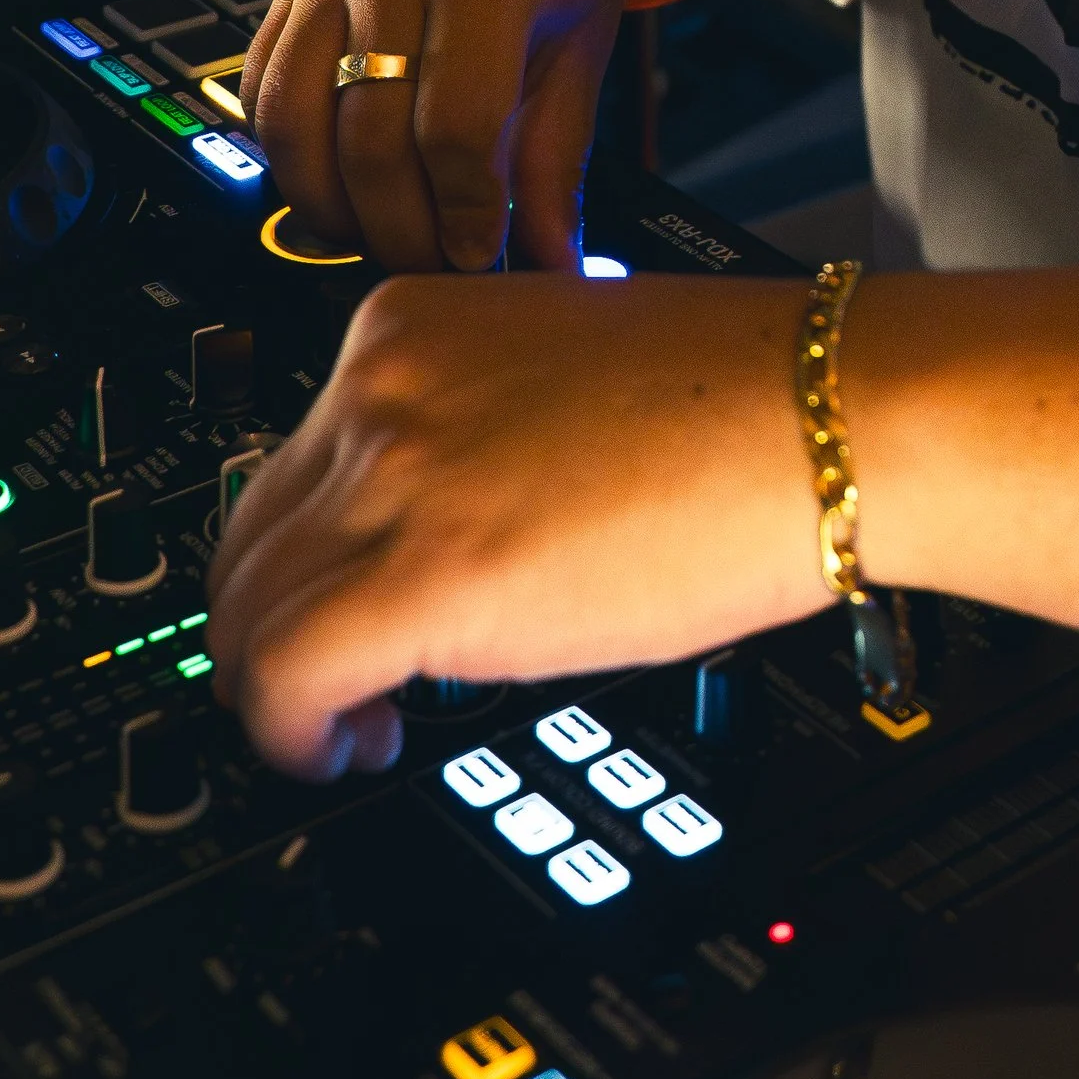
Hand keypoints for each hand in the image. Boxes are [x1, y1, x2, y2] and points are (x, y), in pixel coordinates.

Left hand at [206, 270, 821, 775]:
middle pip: (247, 536)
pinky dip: (288, 730)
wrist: (830, 417)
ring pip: (249, 610)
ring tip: (346, 728)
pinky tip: (343, 749)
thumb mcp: (566, 385)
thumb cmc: (752, 407)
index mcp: (410, 329)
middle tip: (326, 688)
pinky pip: (285, 672)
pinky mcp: (422, 571)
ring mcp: (392, 474)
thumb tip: (449, 533)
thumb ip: (478, 437)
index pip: (291, 461)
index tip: (332, 607)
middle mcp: (380, 389)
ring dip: (277, 688)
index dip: (302, 557)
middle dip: (268, 629)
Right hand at [242, 0, 640, 273]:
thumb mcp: (585, 37)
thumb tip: (552, 261)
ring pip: (292, 119)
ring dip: (328, 203)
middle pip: (367, 138)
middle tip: (435, 263)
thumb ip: (559, 155)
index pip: (454, 130)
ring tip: (380, 235)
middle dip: (400, 228)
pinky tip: (334, 180)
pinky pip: (260, 83)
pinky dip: (286, 150)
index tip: (484, 255)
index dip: (467, 214)